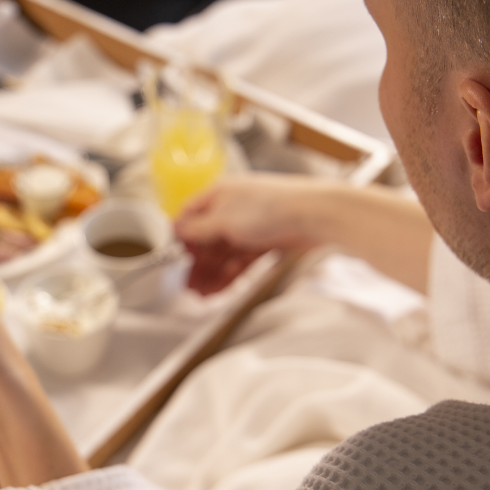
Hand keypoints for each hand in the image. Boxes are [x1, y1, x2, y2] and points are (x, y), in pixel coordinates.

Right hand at [176, 174, 334, 293]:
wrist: (315, 215)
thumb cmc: (271, 207)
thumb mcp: (224, 219)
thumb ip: (198, 228)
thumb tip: (178, 229)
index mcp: (219, 194)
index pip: (190, 216)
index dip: (180, 239)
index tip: (174, 260)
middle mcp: (233, 208)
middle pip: (207, 239)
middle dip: (197, 264)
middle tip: (188, 286)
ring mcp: (250, 226)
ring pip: (224, 254)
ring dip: (212, 274)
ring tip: (203, 295)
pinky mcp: (267, 241)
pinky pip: (242, 261)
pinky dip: (231, 275)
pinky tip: (222, 289)